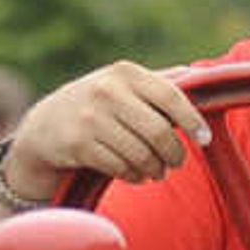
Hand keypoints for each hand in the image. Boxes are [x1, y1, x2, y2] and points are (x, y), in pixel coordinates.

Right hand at [0, 62, 207, 203]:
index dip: (193, 121)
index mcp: (125, 73)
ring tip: (156, 171)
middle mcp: (107, 91)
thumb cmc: (96, 105)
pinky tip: (135, 175)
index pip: (171, 96)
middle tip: (177, 163)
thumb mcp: (121, 84)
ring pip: (141, 154)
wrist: (44, 126)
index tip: (205, 139)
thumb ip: (157, 82)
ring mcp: (90, 118)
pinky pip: (120, 168)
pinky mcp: (78, 145)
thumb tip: (200, 77)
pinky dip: (134, 176)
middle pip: (159, 132)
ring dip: (154, 169)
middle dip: (174, 154)